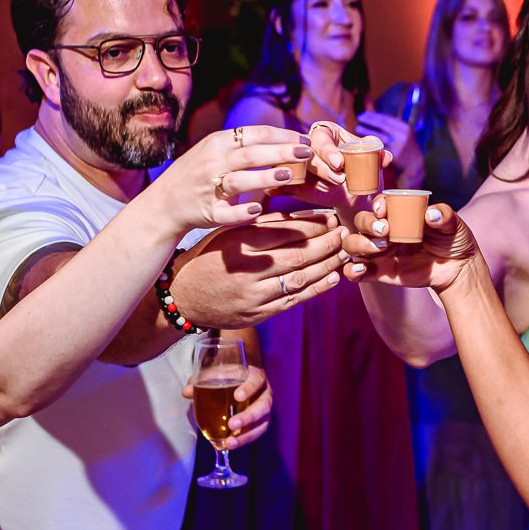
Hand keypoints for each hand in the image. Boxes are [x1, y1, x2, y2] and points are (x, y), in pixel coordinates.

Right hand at [156, 124, 312, 231]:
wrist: (164, 203)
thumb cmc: (199, 174)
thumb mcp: (216, 151)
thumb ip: (246, 146)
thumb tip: (287, 140)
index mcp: (218, 143)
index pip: (255, 134)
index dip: (282, 136)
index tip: (306, 140)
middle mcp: (213, 162)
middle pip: (251, 154)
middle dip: (280, 153)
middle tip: (307, 153)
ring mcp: (208, 188)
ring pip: (239, 181)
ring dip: (263, 178)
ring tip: (288, 176)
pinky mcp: (207, 212)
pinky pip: (225, 212)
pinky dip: (240, 211)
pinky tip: (258, 209)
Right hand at [170, 214, 356, 327]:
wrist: (184, 297)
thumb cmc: (209, 258)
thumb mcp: (229, 234)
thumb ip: (262, 225)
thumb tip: (303, 215)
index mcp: (239, 243)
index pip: (285, 231)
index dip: (312, 224)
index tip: (331, 217)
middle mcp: (247, 269)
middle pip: (297, 254)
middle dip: (326, 243)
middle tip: (345, 233)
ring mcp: (253, 295)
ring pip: (300, 278)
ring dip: (327, 265)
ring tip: (344, 253)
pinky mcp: (257, 314)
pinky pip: (293, 300)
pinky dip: (316, 289)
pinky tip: (333, 277)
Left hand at [184, 362, 271, 451]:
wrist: (240, 382)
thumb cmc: (229, 376)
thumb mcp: (216, 374)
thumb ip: (202, 380)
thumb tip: (186, 392)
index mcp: (256, 376)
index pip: (256, 380)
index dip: (249, 388)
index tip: (237, 396)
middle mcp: (265, 393)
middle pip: (263, 405)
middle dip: (249, 416)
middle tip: (232, 424)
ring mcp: (265, 409)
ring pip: (262, 423)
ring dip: (246, 434)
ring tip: (230, 442)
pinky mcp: (262, 422)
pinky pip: (257, 433)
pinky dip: (244, 440)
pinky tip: (230, 444)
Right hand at [292, 121, 381, 213]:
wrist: (356, 195)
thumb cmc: (363, 171)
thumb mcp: (371, 160)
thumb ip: (378, 155)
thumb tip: (385, 157)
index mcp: (327, 132)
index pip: (321, 136)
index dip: (328, 150)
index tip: (339, 163)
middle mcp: (309, 145)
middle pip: (307, 153)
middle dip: (322, 168)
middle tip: (340, 179)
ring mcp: (299, 162)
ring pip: (300, 169)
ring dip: (318, 180)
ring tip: (336, 187)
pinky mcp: (296, 180)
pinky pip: (294, 184)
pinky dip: (309, 190)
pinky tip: (325, 192)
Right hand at [351, 199, 478, 292]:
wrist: (457, 269)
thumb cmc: (453, 240)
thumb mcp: (454, 225)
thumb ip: (444, 215)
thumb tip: (431, 214)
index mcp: (399, 215)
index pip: (379, 205)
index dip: (377, 206)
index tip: (384, 212)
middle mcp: (385, 231)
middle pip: (361, 222)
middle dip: (368, 225)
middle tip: (385, 232)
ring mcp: (380, 252)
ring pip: (353, 244)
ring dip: (359, 244)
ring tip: (379, 249)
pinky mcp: (380, 272)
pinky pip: (356, 272)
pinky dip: (351, 271)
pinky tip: (361, 271)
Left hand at [356, 111, 423, 188]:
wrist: (414, 166)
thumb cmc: (404, 148)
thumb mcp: (402, 134)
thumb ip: (390, 126)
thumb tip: (372, 115)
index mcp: (404, 128)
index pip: (386, 119)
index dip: (373, 116)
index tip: (363, 114)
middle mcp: (402, 136)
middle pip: (381, 125)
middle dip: (368, 121)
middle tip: (358, 119)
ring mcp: (397, 147)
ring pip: (378, 136)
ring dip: (366, 131)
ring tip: (357, 128)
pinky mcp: (392, 157)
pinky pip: (378, 148)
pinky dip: (369, 144)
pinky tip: (363, 141)